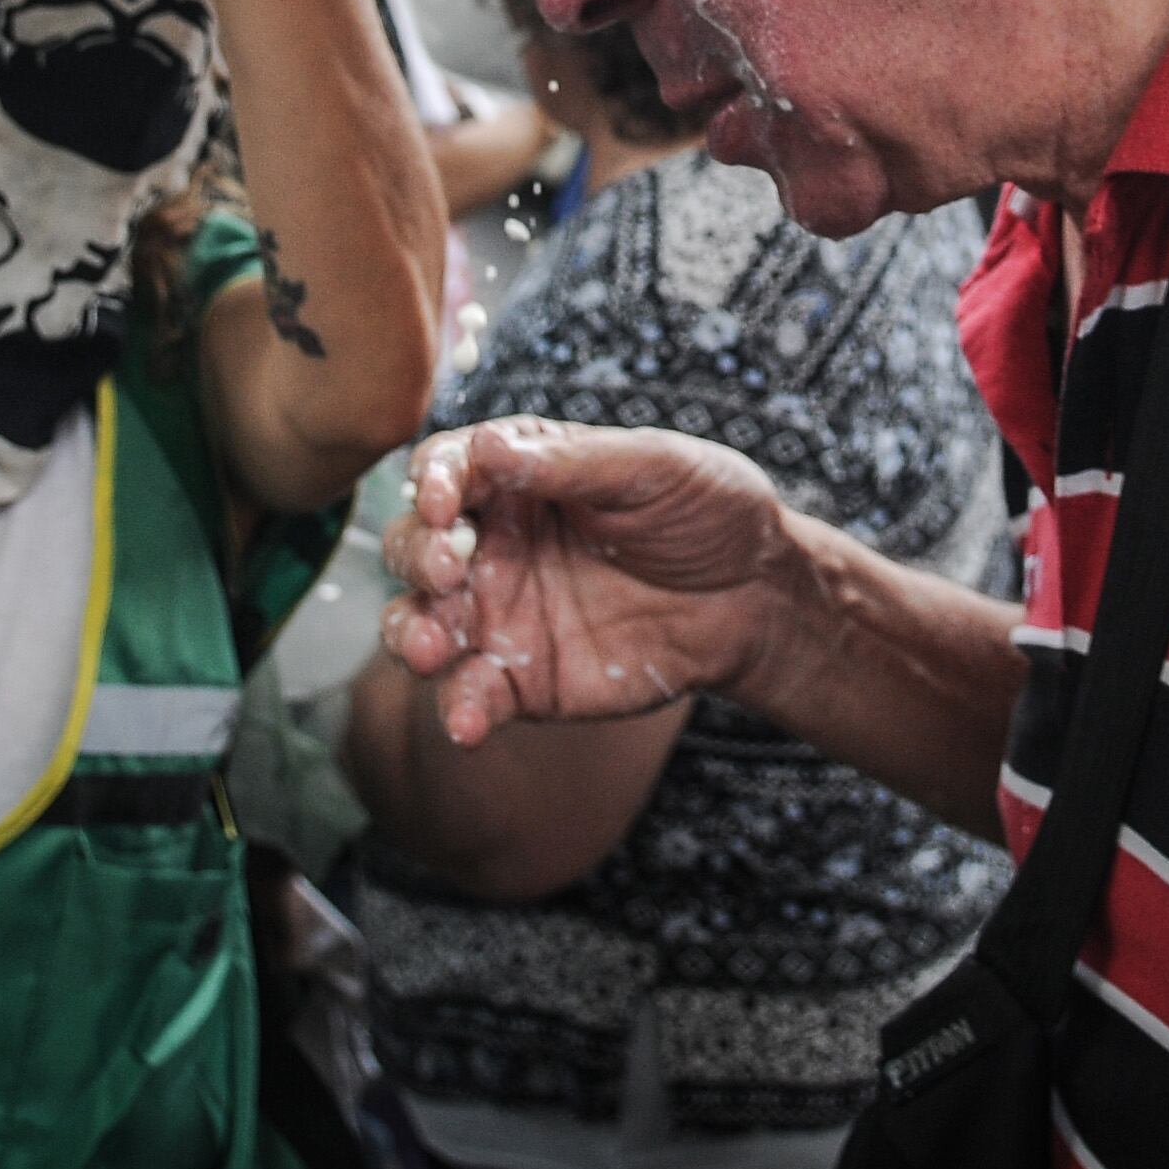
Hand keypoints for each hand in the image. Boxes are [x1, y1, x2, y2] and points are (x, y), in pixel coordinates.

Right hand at [380, 420, 795, 745]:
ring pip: (421, 623)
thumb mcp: (651, 466)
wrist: (756, 595)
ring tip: (430, 649)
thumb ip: (569, 463)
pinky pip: (470, 694)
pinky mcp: (519, 679)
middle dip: (418, 555)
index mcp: (516, 476)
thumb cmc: (704, 509)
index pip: (448, 469)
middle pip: (416, 545)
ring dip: (412, 633)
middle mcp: (492, 543)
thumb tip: (487, 446)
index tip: (444, 500)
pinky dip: (457, 709)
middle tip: (447, 569)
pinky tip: (467, 722)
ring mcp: (500, 614)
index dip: (435, 481)